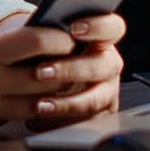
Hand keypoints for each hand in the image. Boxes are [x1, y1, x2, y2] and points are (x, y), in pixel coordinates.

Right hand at [0, 21, 81, 138]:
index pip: (34, 42)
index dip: (57, 38)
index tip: (68, 37)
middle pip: (44, 78)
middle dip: (63, 71)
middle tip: (74, 64)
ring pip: (33, 107)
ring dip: (45, 98)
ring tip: (53, 88)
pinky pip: (6, 123)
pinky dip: (11, 115)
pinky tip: (13, 107)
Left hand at [21, 13, 125, 130]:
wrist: (46, 77)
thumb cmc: (50, 53)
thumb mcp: (54, 40)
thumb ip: (55, 35)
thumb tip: (37, 30)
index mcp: (103, 39)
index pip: (112, 28)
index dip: (97, 27)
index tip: (73, 29)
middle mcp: (109, 65)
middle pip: (100, 66)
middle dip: (69, 70)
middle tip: (41, 71)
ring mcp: (108, 91)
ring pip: (94, 100)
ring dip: (66, 103)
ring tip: (39, 104)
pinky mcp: (100, 116)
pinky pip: (86, 123)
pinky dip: (63, 123)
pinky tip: (42, 120)